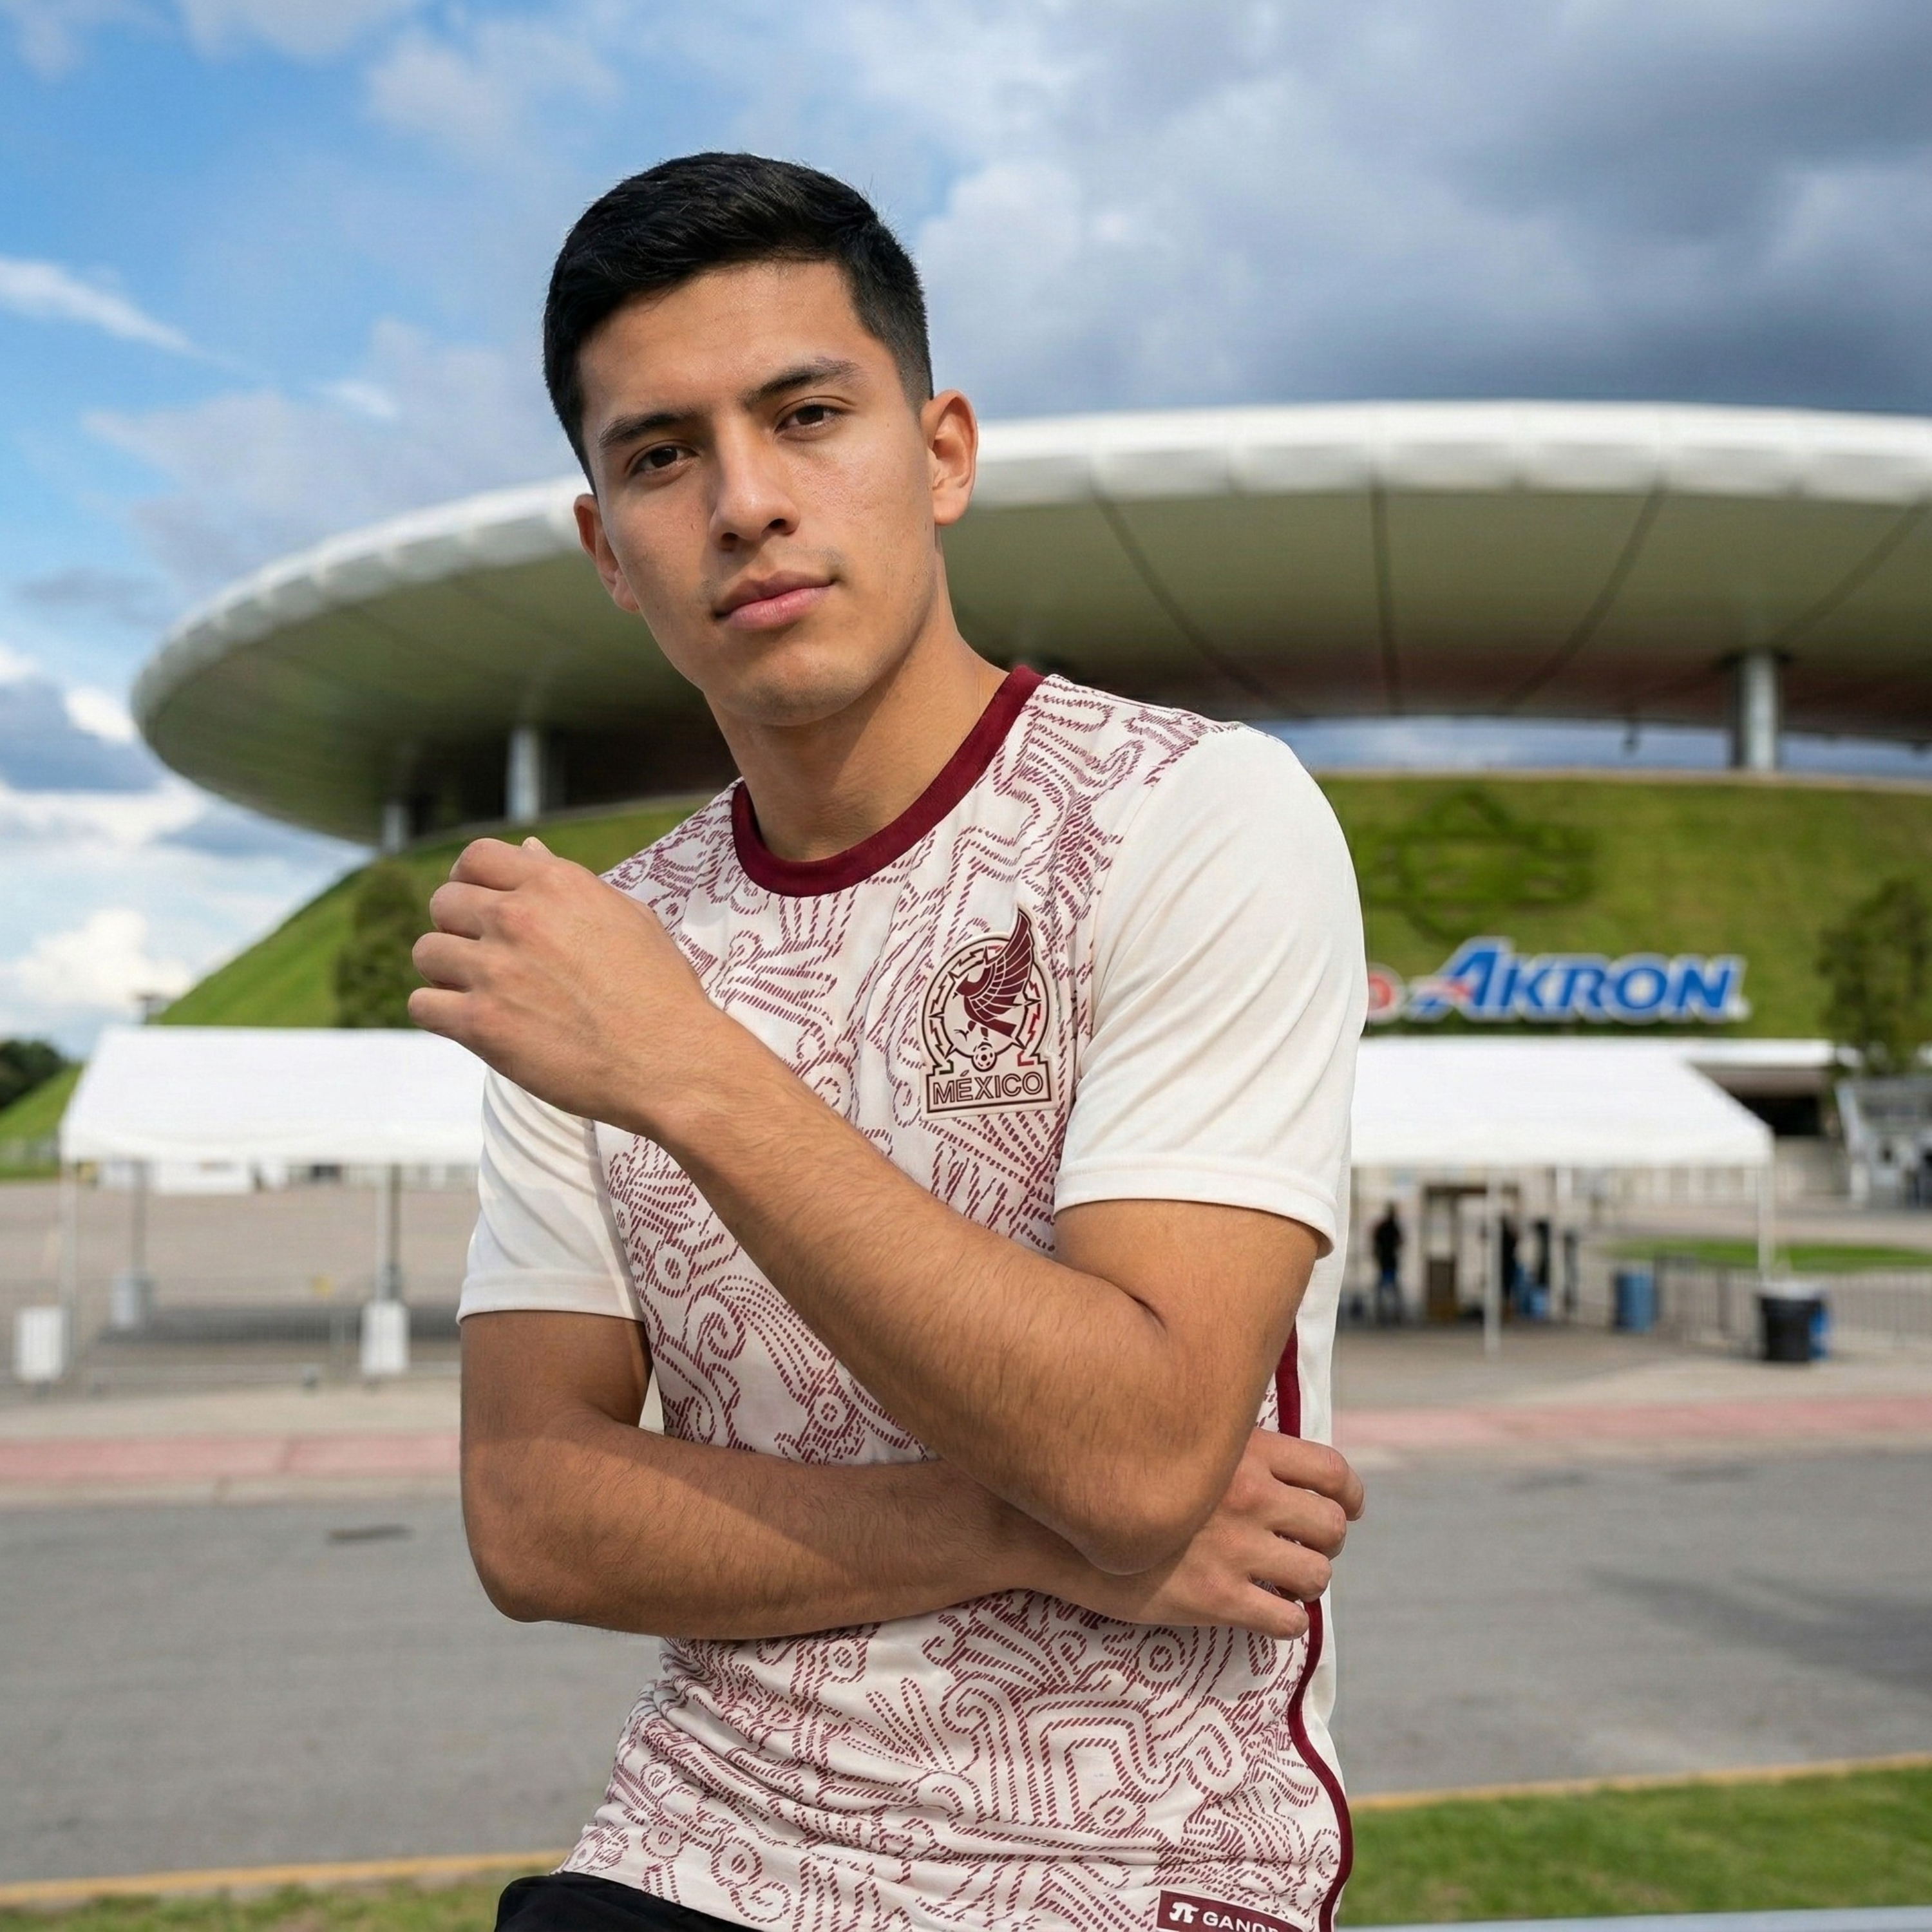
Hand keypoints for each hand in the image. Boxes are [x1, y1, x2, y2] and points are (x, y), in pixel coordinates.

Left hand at [409, 837, 721, 1130]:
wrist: (670, 1061)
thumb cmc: (660, 991)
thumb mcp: (628, 917)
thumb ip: (569, 883)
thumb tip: (528, 852)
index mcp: (555, 884)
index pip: (476, 858)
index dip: (471, 881)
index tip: (481, 907)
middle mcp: (517, 918)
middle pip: (444, 903)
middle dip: (457, 927)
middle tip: (484, 957)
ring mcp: (494, 970)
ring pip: (427, 953)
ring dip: (446, 972)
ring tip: (479, 992)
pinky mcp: (480, 1023)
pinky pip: (423, 1005)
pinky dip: (440, 1014)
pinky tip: (471, 1023)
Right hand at [1028, 1431, 1363, 1639]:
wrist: (1052, 1523)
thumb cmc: (1108, 1476)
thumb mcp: (1172, 1438)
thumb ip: (1223, 1445)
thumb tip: (1261, 1458)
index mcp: (1243, 1450)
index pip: (1331, 1470)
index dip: (1346, 1494)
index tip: (1344, 1508)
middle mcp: (1248, 1495)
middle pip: (1331, 1527)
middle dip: (1324, 1542)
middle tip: (1303, 1549)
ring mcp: (1236, 1549)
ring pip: (1316, 1576)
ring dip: (1306, 1582)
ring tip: (1282, 1583)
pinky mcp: (1217, 1599)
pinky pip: (1288, 1621)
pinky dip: (1287, 1620)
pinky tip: (1264, 1613)